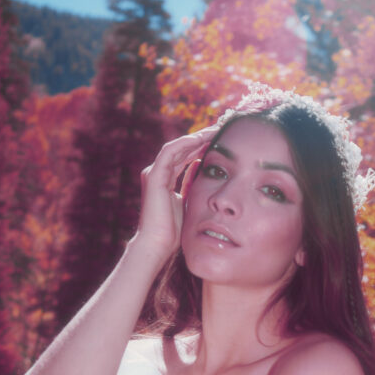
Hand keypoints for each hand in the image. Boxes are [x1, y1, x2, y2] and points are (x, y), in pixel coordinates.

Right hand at [136, 126, 219, 257]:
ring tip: (214, 131)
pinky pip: (170, 152)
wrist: (158, 244)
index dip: (202, 147)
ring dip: (196, 137)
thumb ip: (193, 187)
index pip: (185, 157)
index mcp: (165, 179)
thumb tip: (205, 174)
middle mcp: (158, 173)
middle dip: (201, 139)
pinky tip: (200, 139)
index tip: (220, 142)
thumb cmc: (173, 231)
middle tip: (220, 130)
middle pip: (182, 149)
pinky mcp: (153, 176)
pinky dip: (185, 144)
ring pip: (177, 147)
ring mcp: (154, 173)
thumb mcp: (189, 203)